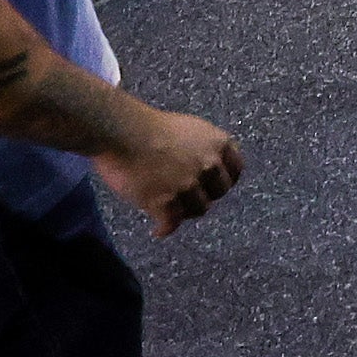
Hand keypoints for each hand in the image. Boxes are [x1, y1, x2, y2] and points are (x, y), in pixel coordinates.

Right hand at [97, 104, 242, 236]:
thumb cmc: (146, 126)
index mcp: (217, 142)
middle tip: (186, 199)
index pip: (236, 170)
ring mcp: (189, 184)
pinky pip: (171, 223)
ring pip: (197, 210)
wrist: (121, 130)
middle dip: (203, 196)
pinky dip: (164, 229)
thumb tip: (206, 168)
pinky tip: (157, 231)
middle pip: (218, 192)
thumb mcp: (188, 129)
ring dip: (184, 212)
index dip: (223, 180)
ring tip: (170, 211)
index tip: (212, 187)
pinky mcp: (166, 201)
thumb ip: (202, 148)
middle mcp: (209, 164)